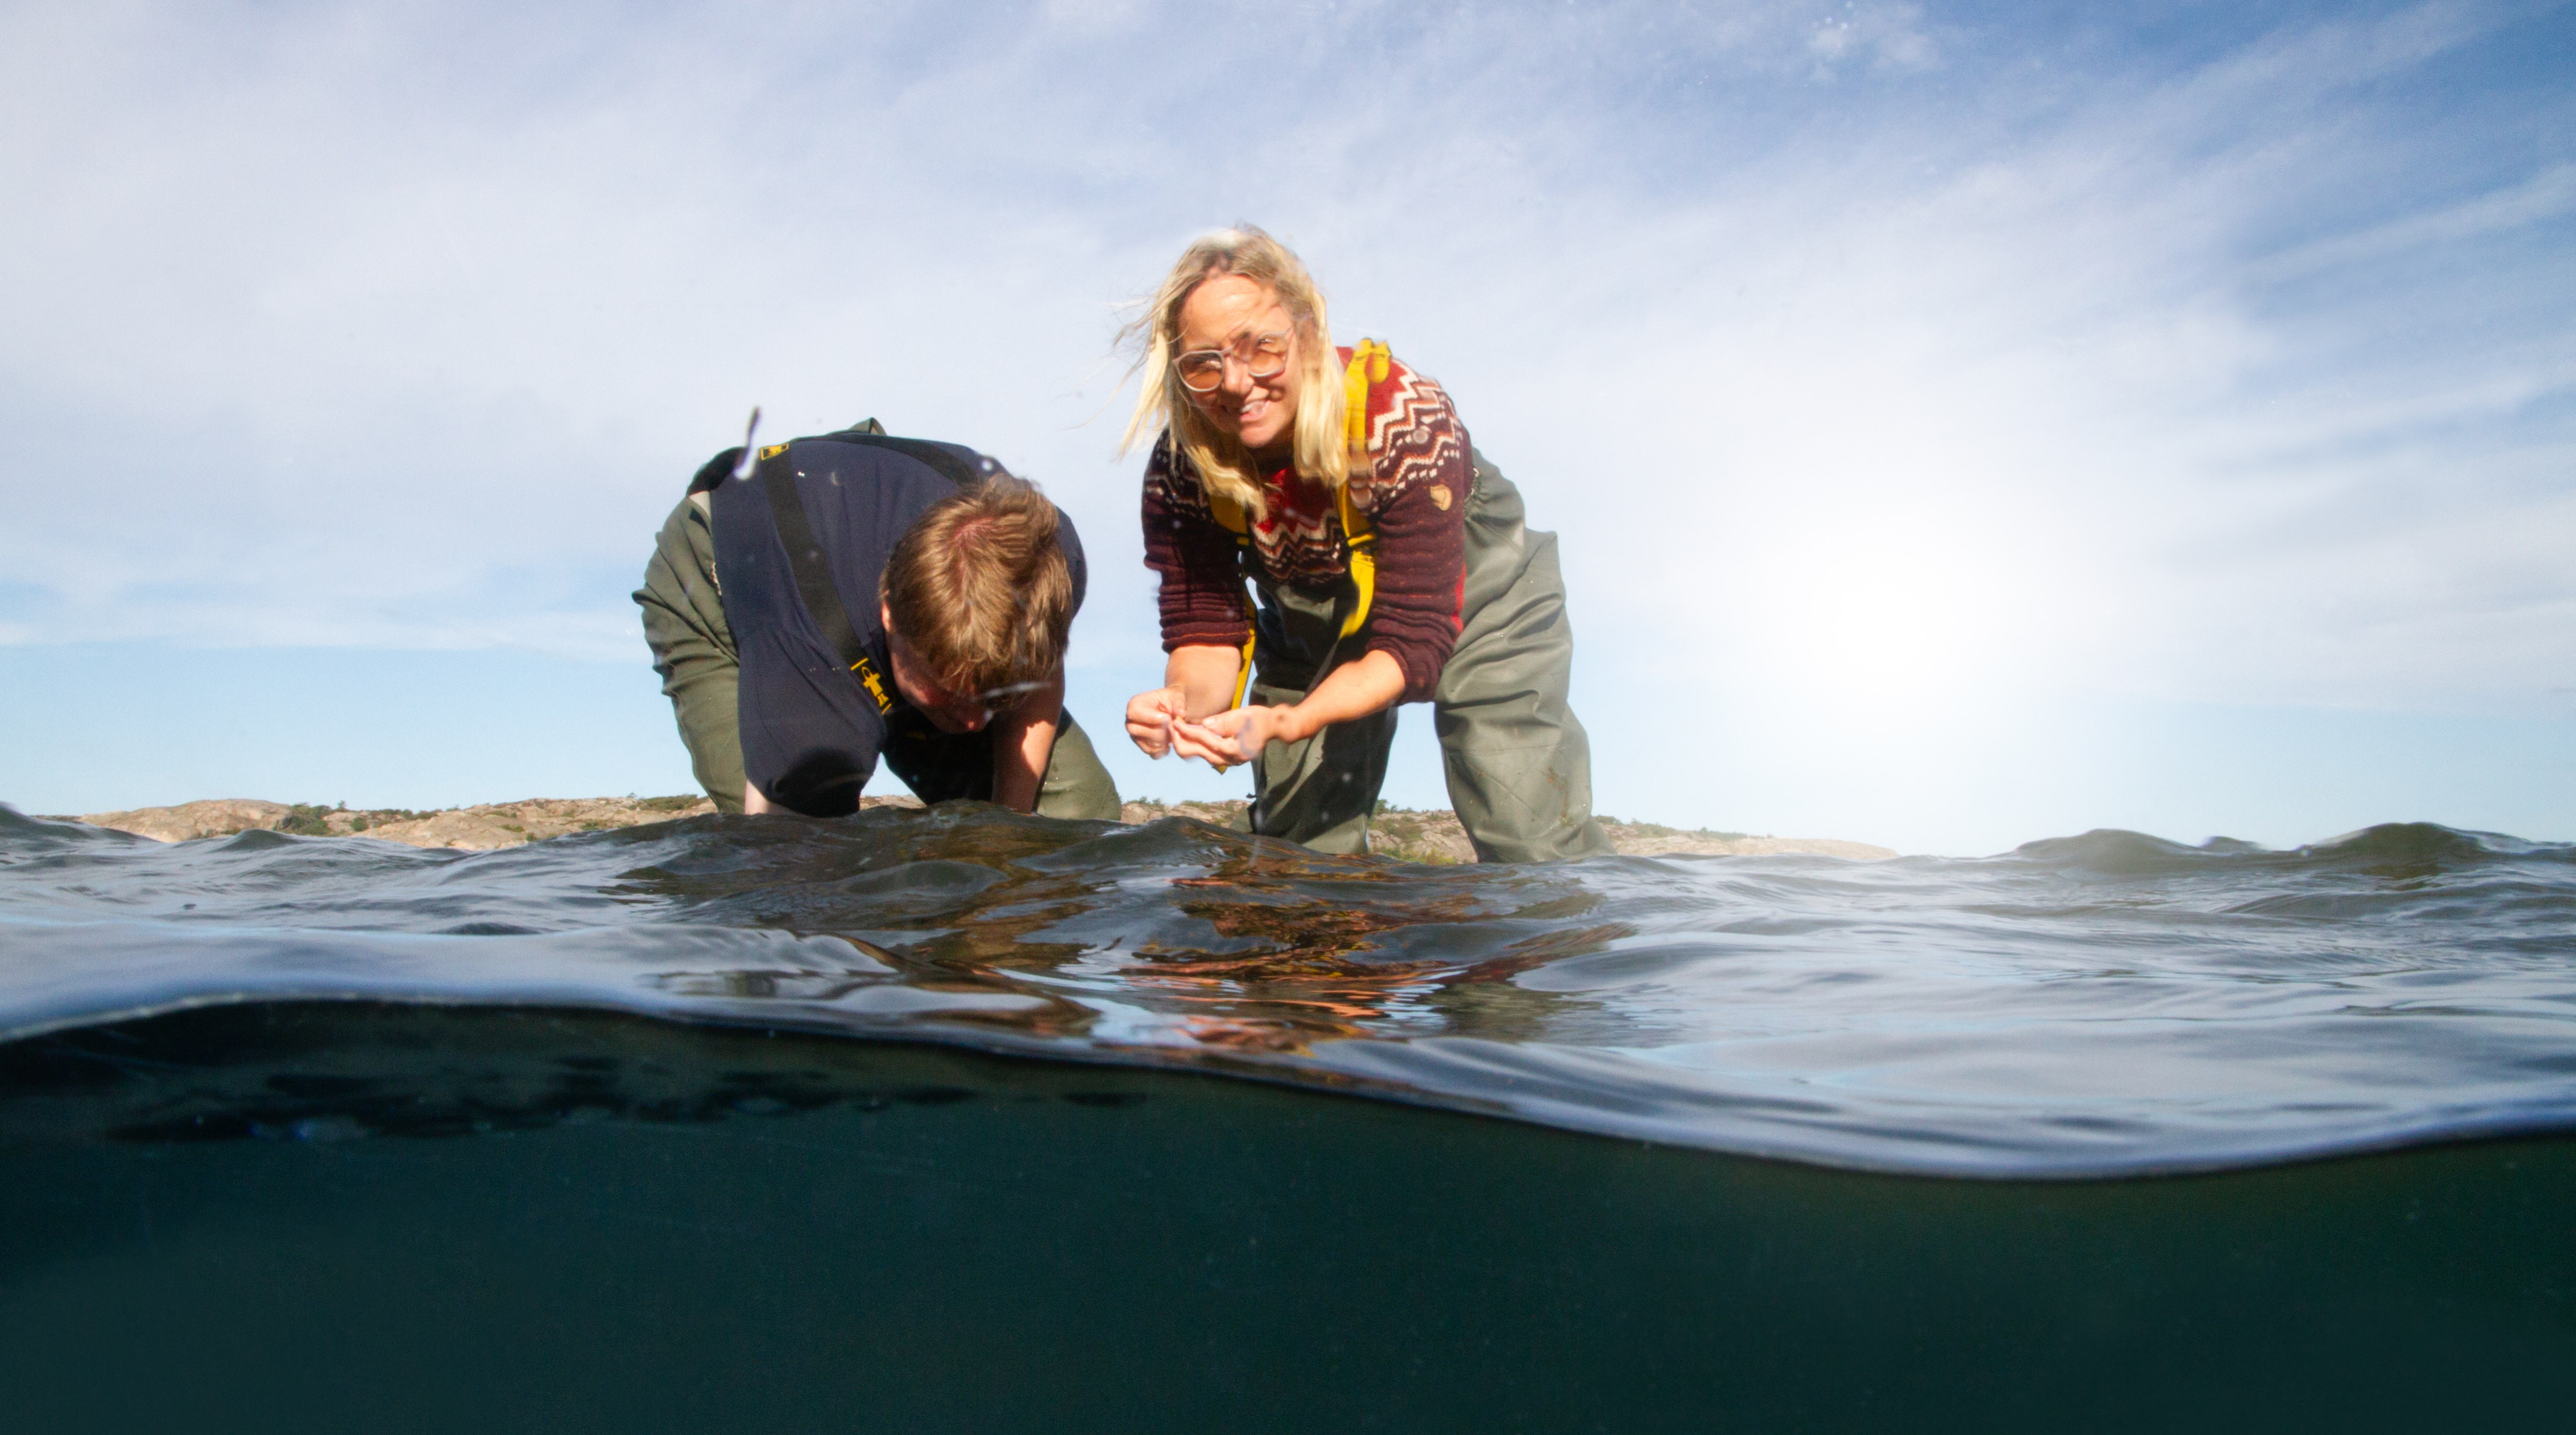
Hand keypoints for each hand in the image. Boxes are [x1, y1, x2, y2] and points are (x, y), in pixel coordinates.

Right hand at [1125, 686, 1188, 757]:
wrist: (1173, 710)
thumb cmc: (1172, 699)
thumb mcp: (1178, 696)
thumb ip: (1179, 702)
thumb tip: (1181, 714)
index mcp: (1135, 704)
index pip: (1134, 713)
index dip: (1151, 718)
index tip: (1167, 718)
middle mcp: (1131, 721)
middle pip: (1136, 730)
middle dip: (1158, 730)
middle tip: (1172, 726)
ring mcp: (1135, 735)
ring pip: (1145, 743)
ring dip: (1163, 740)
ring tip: (1173, 732)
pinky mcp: (1143, 746)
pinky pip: (1152, 752)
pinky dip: (1164, 749)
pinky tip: (1171, 741)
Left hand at [1171, 704, 1293, 766]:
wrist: (1274, 727)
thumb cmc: (1259, 719)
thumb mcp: (1241, 717)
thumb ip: (1221, 722)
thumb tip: (1203, 724)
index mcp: (1232, 749)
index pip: (1203, 740)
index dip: (1187, 731)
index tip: (1175, 722)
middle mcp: (1228, 759)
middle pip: (1197, 753)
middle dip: (1181, 740)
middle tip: (1171, 727)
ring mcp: (1227, 760)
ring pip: (1199, 755)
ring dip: (1186, 743)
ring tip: (1175, 730)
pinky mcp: (1227, 757)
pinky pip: (1205, 753)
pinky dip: (1195, 745)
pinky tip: (1187, 735)